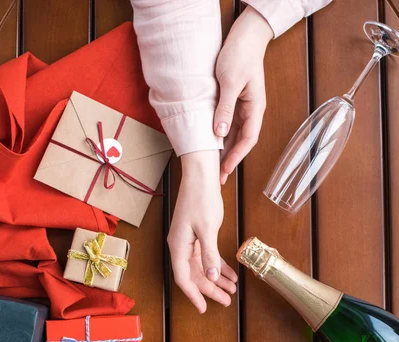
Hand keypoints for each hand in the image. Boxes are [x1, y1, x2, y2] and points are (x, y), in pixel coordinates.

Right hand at [168, 150, 236, 312]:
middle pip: (195, 275)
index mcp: (178, 246)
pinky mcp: (197, 235)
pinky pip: (207, 256)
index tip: (204, 309)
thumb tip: (211, 277)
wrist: (200, 175)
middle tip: (227, 300)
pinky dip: (218, 265)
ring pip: (202, 267)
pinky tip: (231, 274)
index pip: (184, 278)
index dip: (194, 295)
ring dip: (217, 279)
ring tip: (232, 289)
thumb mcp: (208, 229)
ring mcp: (189, 241)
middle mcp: (181, 246)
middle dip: (211, 289)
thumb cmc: (202, 199)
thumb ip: (209, 255)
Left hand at [214, 7, 273, 183]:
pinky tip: (211, 147)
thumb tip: (220, 133)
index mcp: (255, 108)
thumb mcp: (230, 82)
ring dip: (224, 152)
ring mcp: (243, 109)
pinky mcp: (234, 104)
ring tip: (213, 168)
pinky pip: (228, 125)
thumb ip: (225, 108)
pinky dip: (220, 138)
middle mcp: (251, 112)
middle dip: (230, 160)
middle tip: (218, 178)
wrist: (244, 37)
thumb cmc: (240, 56)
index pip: (247, 139)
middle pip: (241, 142)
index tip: (226, 170)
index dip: (236, 157)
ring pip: (233, 136)